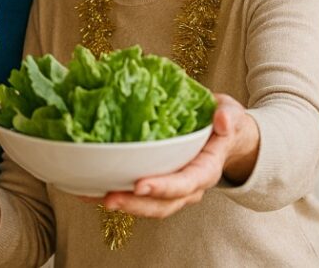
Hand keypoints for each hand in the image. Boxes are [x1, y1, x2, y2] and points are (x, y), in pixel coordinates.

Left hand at [88, 94, 258, 218]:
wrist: (223, 137)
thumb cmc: (223, 123)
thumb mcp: (230, 113)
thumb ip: (228, 115)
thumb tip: (222, 120)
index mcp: (205, 169)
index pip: (186, 183)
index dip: (164, 187)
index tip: (140, 185)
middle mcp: (188, 186)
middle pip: (162, 203)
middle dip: (135, 203)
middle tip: (108, 198)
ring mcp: (171, 189)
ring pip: (147, 206)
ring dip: (121, 204)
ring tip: (93, 196)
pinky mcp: (155, 184)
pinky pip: (135, 196)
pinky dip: (112, 194)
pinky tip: (88, 190)